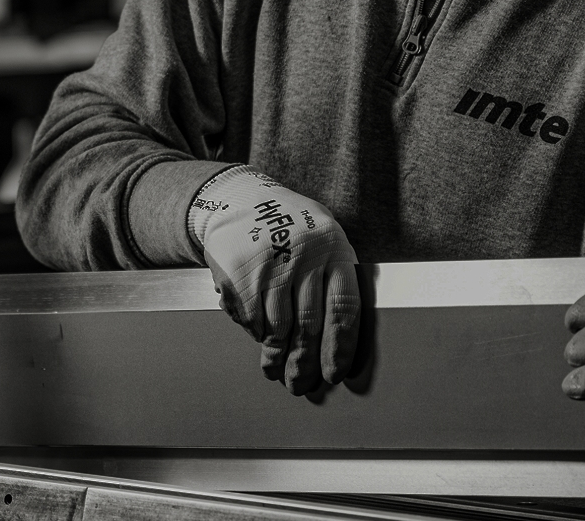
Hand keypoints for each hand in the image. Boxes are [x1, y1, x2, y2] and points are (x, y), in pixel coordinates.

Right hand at [199, 169, 360, 393]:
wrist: (240, 198)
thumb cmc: (290, 227)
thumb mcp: (324, 240)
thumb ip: (333, 281)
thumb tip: (337, 343)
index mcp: (334, 249)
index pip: (344, 309)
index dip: (339, 347)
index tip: (333, 374)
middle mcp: (304, 255)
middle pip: (309, 325)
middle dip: (305, 363)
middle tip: (301, 385)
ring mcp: (271, 263)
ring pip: (278, 327)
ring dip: (277, 358)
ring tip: (276, 372)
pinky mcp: (241, 272)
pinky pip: (252, 319)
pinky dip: (256, 335)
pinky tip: (259, 340)